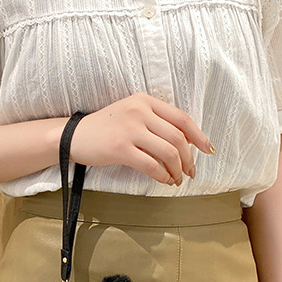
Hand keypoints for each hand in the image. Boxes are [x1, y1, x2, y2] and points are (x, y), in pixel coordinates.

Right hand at [69, 92, 213, 185]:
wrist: (74, 135)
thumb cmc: (105, 128)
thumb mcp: (131, 114)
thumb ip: (156, 122)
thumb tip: (186, 143)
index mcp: (145, 100)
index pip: (181, 118)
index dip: (199, 135)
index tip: (207, 150)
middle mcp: (139, 111)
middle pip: (177, 138)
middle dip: (189, 159)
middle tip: (190, 172)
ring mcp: (129, 128)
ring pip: (168, 152)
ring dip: (177, 170)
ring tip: (177, 179)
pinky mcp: (120, 148)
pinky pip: (151, 165)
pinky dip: (163, 176)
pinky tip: (164, 180)